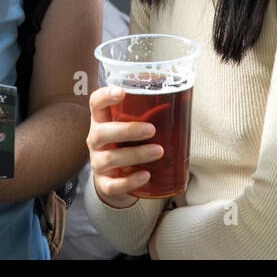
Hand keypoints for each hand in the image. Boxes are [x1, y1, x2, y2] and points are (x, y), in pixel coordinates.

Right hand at [86, 85, 163, 208]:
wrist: (117, 177)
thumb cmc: (128, 143)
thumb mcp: (132, 127)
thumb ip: (148, 115)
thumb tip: (181, 101)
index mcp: (101, 120)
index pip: (96, 103)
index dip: (105, 96)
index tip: (121, 92)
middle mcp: (95, 140)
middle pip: (101, 133)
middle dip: (127, 130)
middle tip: (151, 130)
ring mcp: (97, 162)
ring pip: (110, 158)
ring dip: (136, 154)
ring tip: (158, 152)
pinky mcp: (103, 183)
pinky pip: (112, 185)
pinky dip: (129, 181)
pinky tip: (146, 176)